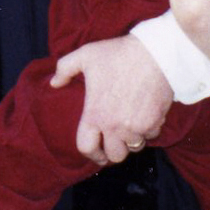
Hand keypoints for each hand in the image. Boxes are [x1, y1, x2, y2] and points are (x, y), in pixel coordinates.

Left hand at [52, 35, 172, 165]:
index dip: (91, 154)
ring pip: (134, 147)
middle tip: (116, 140)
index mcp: (95, 114)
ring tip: (131, 125)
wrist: (154, 53)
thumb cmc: (118, 54)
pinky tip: (145, 115)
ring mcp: (136, 127)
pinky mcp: (154, 123)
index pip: (87, 148)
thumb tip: (54, 83)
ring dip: (132, 140)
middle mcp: (114, 126)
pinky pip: (151, 136)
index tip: (97, 154)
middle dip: (115, 149)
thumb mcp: (85, 55)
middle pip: (115, 156)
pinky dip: (148, 130)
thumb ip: (64, 69)